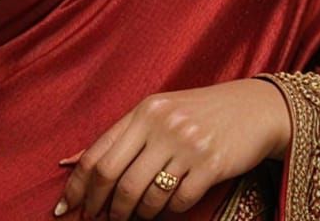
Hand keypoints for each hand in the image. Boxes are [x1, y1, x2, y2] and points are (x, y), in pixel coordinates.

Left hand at [53, 78, 290, 220]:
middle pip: (115, 178)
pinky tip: (167, 207)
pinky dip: (167, 212)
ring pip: (144, 196)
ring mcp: (186, 144)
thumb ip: (120, 136)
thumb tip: (70, 160)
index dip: (77, 186)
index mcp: (144, 110)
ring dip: (134, 216)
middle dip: (102, 207)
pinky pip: (177, 202)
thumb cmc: (199, 113)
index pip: (98, 153)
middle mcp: (161, 124)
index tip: (66, 208)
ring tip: (133, 217)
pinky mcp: (210, 165)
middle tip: (100, 220)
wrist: (253, 109)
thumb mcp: (158, 112)